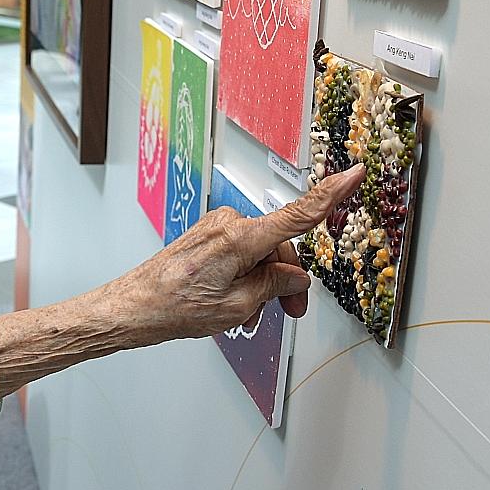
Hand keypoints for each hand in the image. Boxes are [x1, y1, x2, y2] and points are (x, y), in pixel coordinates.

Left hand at [108, 164, 365, 343]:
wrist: (134, 305)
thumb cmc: (174, 306)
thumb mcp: (237, 307)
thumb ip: (273, 288)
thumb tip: (294, 279)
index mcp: (240, 238)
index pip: (298, 215)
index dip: (332, 194)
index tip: (355, 173)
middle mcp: (229, 224)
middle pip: (280, 248)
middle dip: (286, 281)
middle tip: (289, 312)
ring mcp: (216, 227)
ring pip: (261, 254)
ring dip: (263, 285)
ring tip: (249, 316)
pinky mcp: (207, 235)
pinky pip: (241, 253)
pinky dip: (245, 277)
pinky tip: (237, 304)